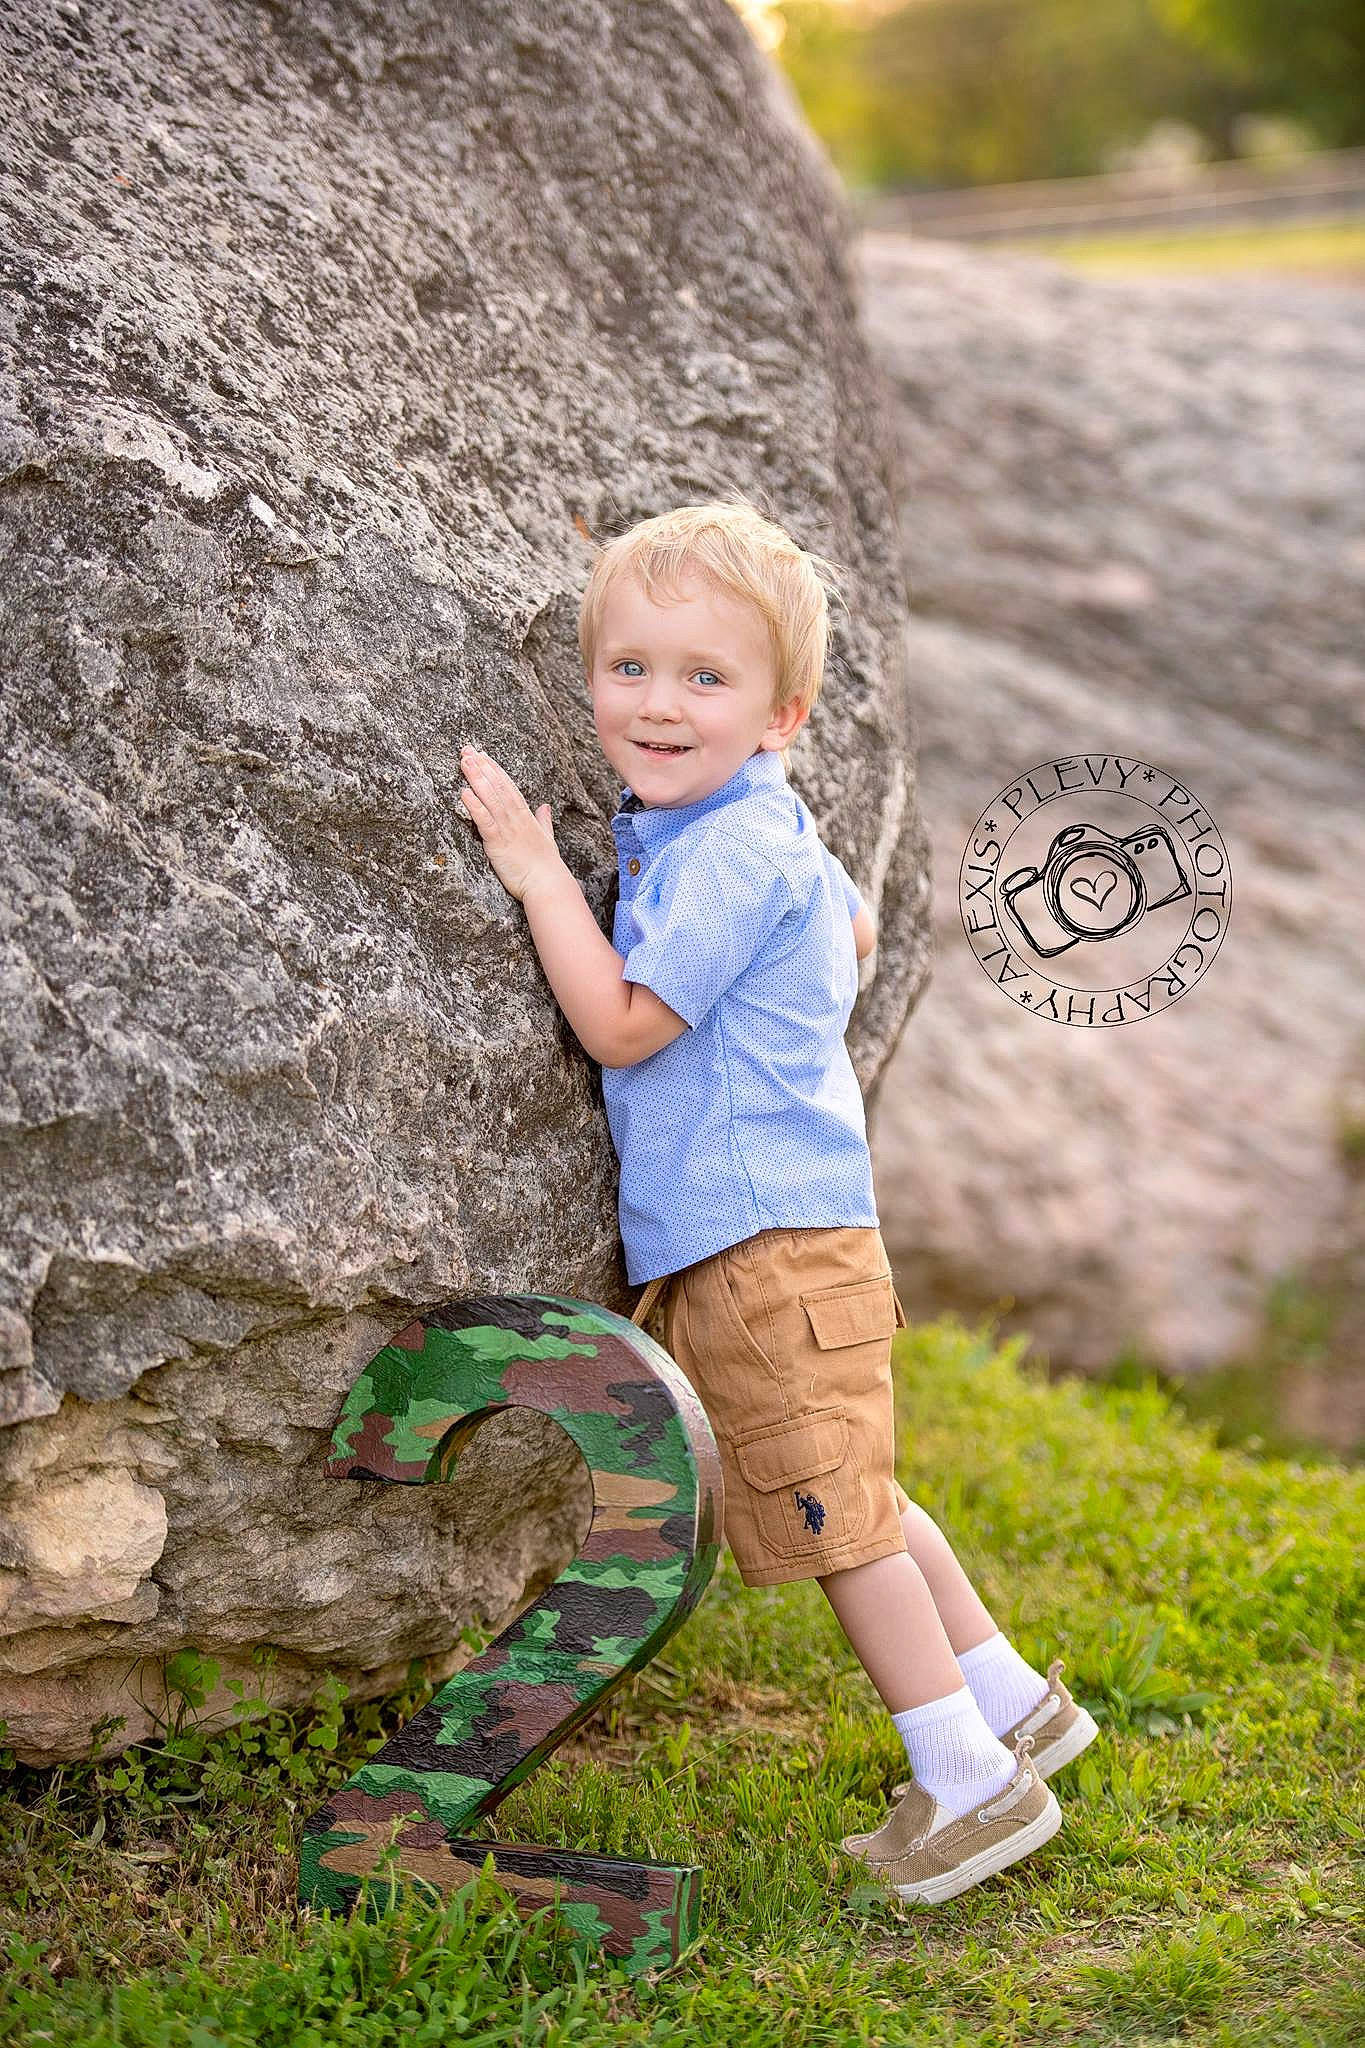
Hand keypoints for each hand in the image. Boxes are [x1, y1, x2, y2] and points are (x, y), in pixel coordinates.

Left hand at [458, 746, 560, 903]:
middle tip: (467, 750)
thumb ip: (544, 821)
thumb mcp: (547, 838)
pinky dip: (475, 806)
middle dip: (482, 767)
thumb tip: (545, 806)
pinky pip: (484, 821)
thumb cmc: (546, 866)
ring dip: (476, 778)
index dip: (494, 769)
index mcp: (526, 816)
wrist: (548, 884)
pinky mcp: (498, 843)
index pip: (508, 786)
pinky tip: (464, 792)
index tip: (483, 755)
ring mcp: (507, 829)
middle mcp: (516, 818)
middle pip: (497, 786)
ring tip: (464, 761)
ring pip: (490, 798)